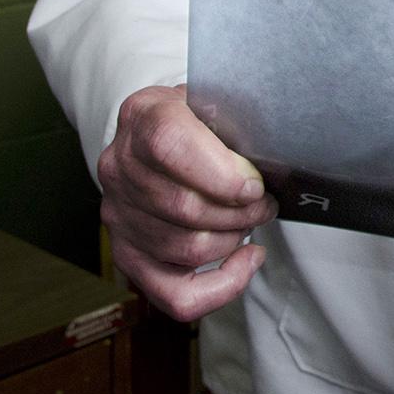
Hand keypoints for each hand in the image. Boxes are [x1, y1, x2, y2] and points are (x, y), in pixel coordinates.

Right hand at [97, 83, 276, 318]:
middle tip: (266, 204)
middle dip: (240, 212)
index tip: (255, 185)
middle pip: (183, 207)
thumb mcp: (215, 99)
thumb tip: (275, 152)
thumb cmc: (197, 118)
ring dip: (233, 240)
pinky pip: (174, 294)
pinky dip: (220, 287)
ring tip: (252, 220)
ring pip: (185, 248)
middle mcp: (120, 166)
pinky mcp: (127, 253)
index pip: (169, 145)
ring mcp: (119, 213)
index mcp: (143, 116)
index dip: (220, 173)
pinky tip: (245, 261)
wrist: (157, 132)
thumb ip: (237, 118)